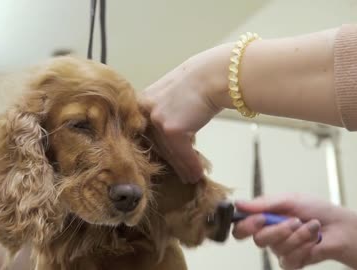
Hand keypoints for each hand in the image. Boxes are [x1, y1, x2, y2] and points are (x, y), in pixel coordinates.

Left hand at [141, 44, 231, 182]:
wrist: (214, 75)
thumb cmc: (201, 81)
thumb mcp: (174, 94)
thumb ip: (166, 111)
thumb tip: (172, 133)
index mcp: (142, 100)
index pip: (146, 132)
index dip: (157, 150)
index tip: (164, 163)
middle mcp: (144, 110)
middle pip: (156, 144)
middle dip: (169, 162)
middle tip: (178, 175)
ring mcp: (156, 119)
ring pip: (169, 152)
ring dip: (182, 168)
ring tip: (190, 178)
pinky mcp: (171, 129)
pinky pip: (181, 154)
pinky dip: (191, 165)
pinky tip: (197, 175)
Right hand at [232, 194, 353, 268]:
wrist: (340, 226)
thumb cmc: (317, 209)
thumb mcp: (289, 199)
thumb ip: (263, 203)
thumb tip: (239, 204)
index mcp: (265, 218)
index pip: (242, 227)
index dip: (246, 225)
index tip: (259, 219)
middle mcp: (270, 235)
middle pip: (258, 239)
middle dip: (278, 230)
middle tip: (293, 221)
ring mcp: (281, 250)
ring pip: (277, 248)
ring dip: (298, 235)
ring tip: (311, 226)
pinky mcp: (293, 262)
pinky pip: (290, 258)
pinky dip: (305, 246)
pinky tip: (314, 239)